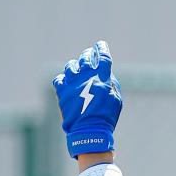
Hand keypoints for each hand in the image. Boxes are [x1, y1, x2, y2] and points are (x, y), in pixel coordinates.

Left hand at [52, 40, 121, 158]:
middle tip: (89, 55)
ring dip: (75, 66)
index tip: (101, 45)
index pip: (103, 56)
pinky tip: (67, 82)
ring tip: (77, 69)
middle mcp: (86, 75)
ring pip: (71, 66)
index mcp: (102, 76)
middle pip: (86, 57)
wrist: (89, 130)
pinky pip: (59, 79)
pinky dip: (63, 79)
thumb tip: (106, 75)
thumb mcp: (116, 100)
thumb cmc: (106, 117)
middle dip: (88, 55)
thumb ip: (111, 84)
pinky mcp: (62, 91)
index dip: (102, 48)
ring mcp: (72, 82)